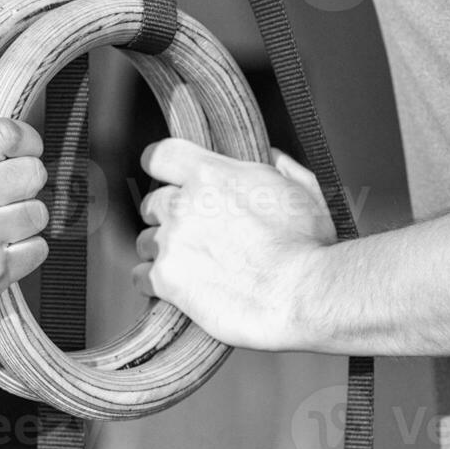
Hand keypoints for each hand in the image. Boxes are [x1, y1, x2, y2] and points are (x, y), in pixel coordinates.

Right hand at [0, 119, 49, 360]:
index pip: (4, 134)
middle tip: (10, 197)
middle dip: (26, 183)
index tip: (25, 151)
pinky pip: (38, 249)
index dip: (25, 140)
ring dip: (25, 222)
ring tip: (2, 232)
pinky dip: (26, 253)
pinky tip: (2, 257)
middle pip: (32, 171)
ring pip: (39, 212)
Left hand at [133, 138, 335, 350]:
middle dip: (168, 217)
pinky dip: (153, 283)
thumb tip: (272, 155)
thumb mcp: (303, 191)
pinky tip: (176, 288)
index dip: (162, 167)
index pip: (160, 156)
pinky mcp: (166, 279)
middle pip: (152, 203)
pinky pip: (140, 277)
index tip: (168, 178)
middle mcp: (184, 205)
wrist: (303, 293)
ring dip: (162, 251)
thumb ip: (281, 168)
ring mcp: (171, 242)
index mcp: (212, 175)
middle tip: (194, 233)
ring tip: (192, 265)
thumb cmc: (309, 245)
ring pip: (145, 241)